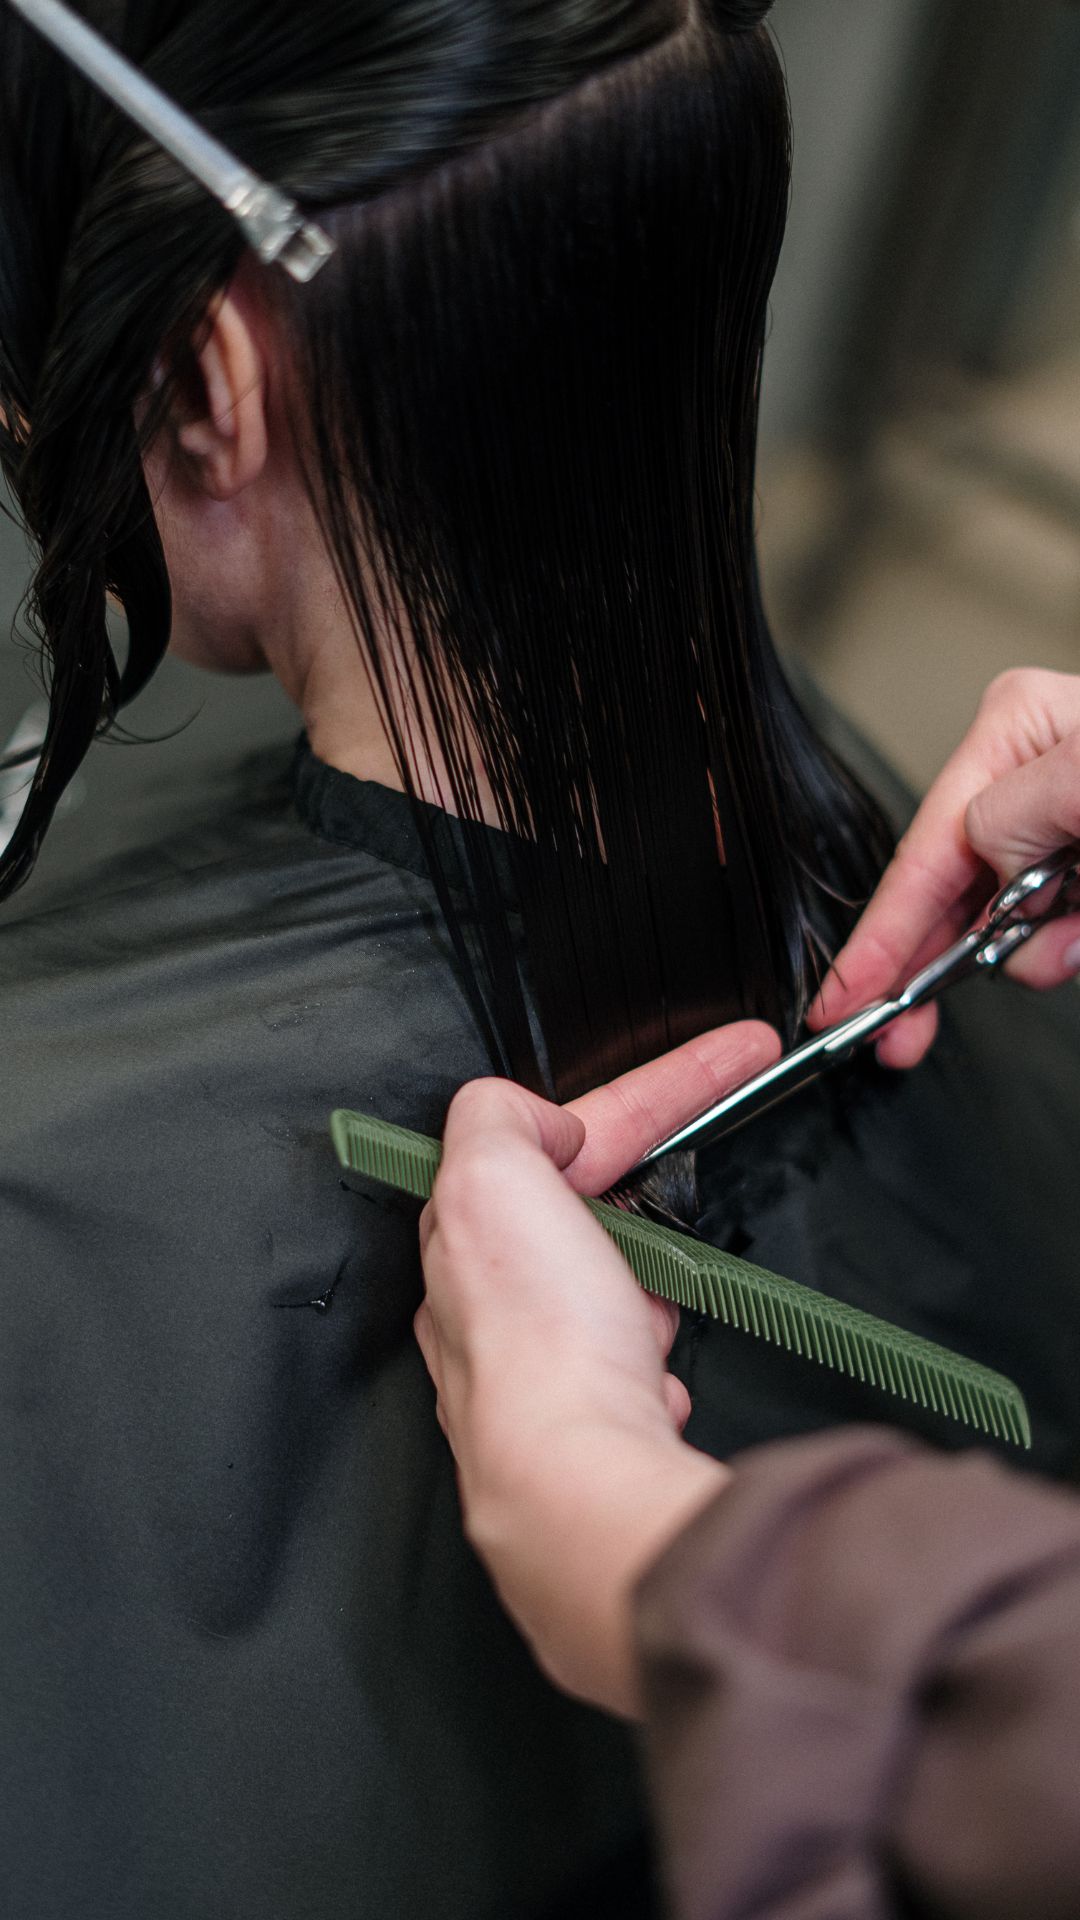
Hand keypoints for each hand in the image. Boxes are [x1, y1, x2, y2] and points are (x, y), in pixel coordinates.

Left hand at [414, 1020, 779, 1717]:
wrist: (580, 1491)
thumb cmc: (538, 1346)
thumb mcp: (490, 1177)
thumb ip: (500, 1116)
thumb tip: (542, 1121)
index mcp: (458, 1243)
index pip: (558, 1139)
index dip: (654, 1091)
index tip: (735, 1055)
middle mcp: (482, 1317)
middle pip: (582, 1222)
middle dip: (639, 1208)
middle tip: (681, 1210)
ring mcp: (537, 1378)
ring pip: (612, 1298)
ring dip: (647, 1291)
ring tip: (653, 1310)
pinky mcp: (589, 1432)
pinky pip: (634, 1374)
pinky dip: (653, 1365)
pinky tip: (656, 1379)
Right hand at [811, 668, 1079, 1067]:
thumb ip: (1020, 809)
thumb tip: (982, 855)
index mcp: (1018, 728)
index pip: (926, 851)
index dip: (881, 937)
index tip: (845, 998)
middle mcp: (1035, 774)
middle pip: (954, 891)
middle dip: (943, 959)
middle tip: (902, 1034)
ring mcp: (1066, 825)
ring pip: (1009, 921)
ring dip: (1035, 952)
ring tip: (1079, 939)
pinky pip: (1056, 931)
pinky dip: (1067, 945)